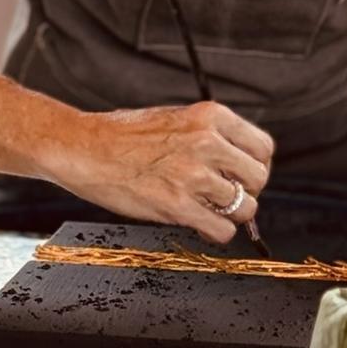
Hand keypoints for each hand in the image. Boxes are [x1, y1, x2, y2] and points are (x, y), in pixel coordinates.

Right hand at [41, 100, 273, 242]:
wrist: (84, 148)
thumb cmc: (123, 134)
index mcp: (209, 116)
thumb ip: (209, 136)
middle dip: (245, 190)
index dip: (253, 165)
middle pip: (259, 178)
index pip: (262, 147)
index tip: (241, 174)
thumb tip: (239, 164)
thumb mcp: (174, 118)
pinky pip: (222, 230)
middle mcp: (206, 142)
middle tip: (223, 193)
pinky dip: (214, 232)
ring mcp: (193, 174)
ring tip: (205, 207)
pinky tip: (196, 220)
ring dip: (228, 214)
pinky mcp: (178, 205)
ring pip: (245, 208)